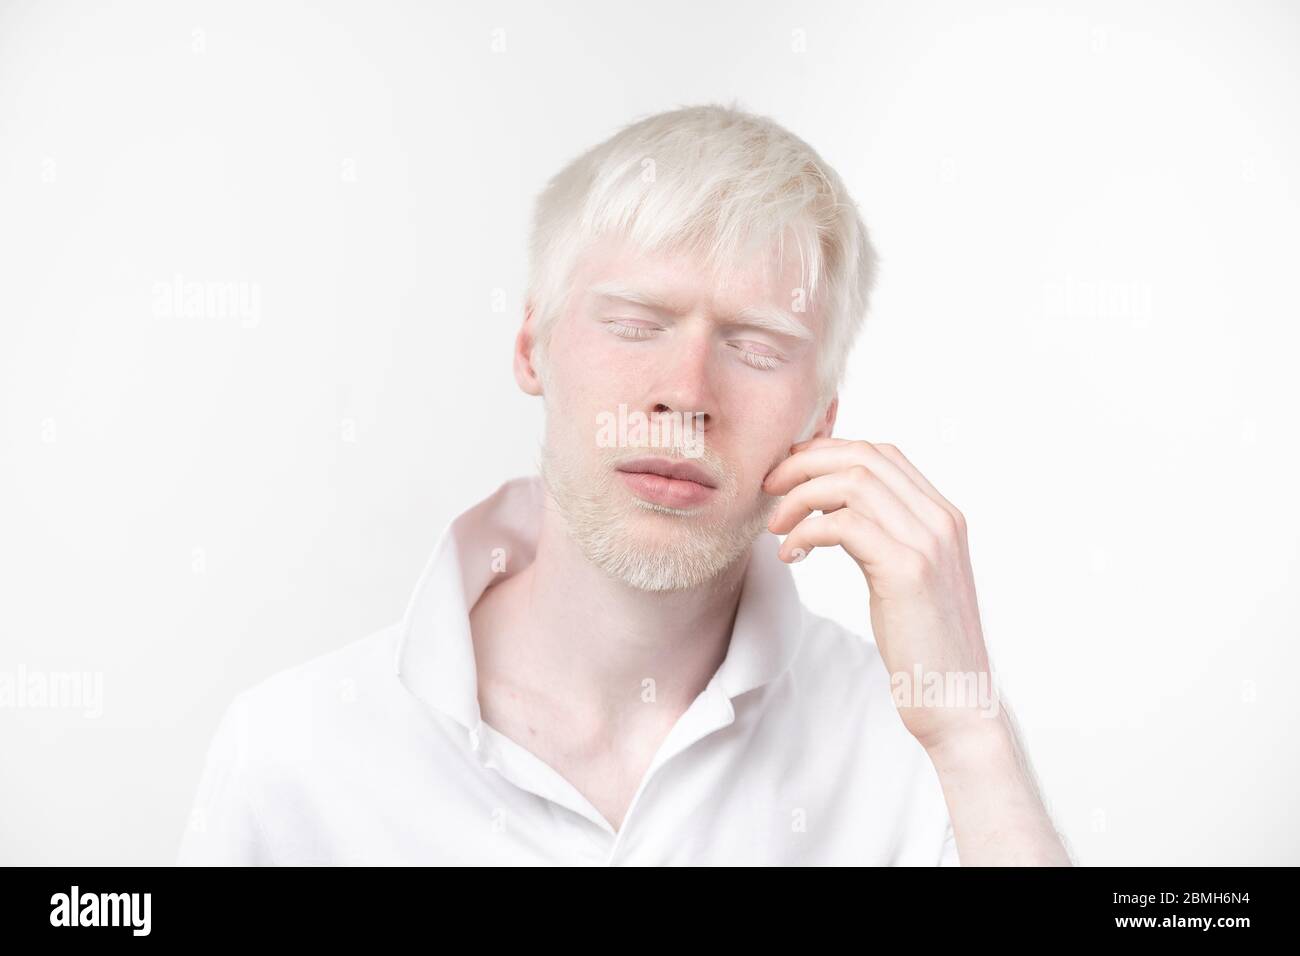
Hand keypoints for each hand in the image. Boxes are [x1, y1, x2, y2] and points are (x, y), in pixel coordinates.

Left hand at [763, 437, 996, 751]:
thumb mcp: (904, 575)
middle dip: (805, 464)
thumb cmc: (922, 644)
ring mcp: (927, 542)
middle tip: (769, 489)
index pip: (881, 454)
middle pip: (862, 457)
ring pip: (850, 483)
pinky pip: (842, 525)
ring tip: (776, 526)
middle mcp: (941, 520)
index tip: (789, 476)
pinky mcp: (907, 570)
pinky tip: (791, 555)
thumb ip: (882, 535)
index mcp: (943, 516)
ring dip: (800, 497)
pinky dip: (805, 531)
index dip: (828, 454)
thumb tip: (832, 510)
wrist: (955, 699)